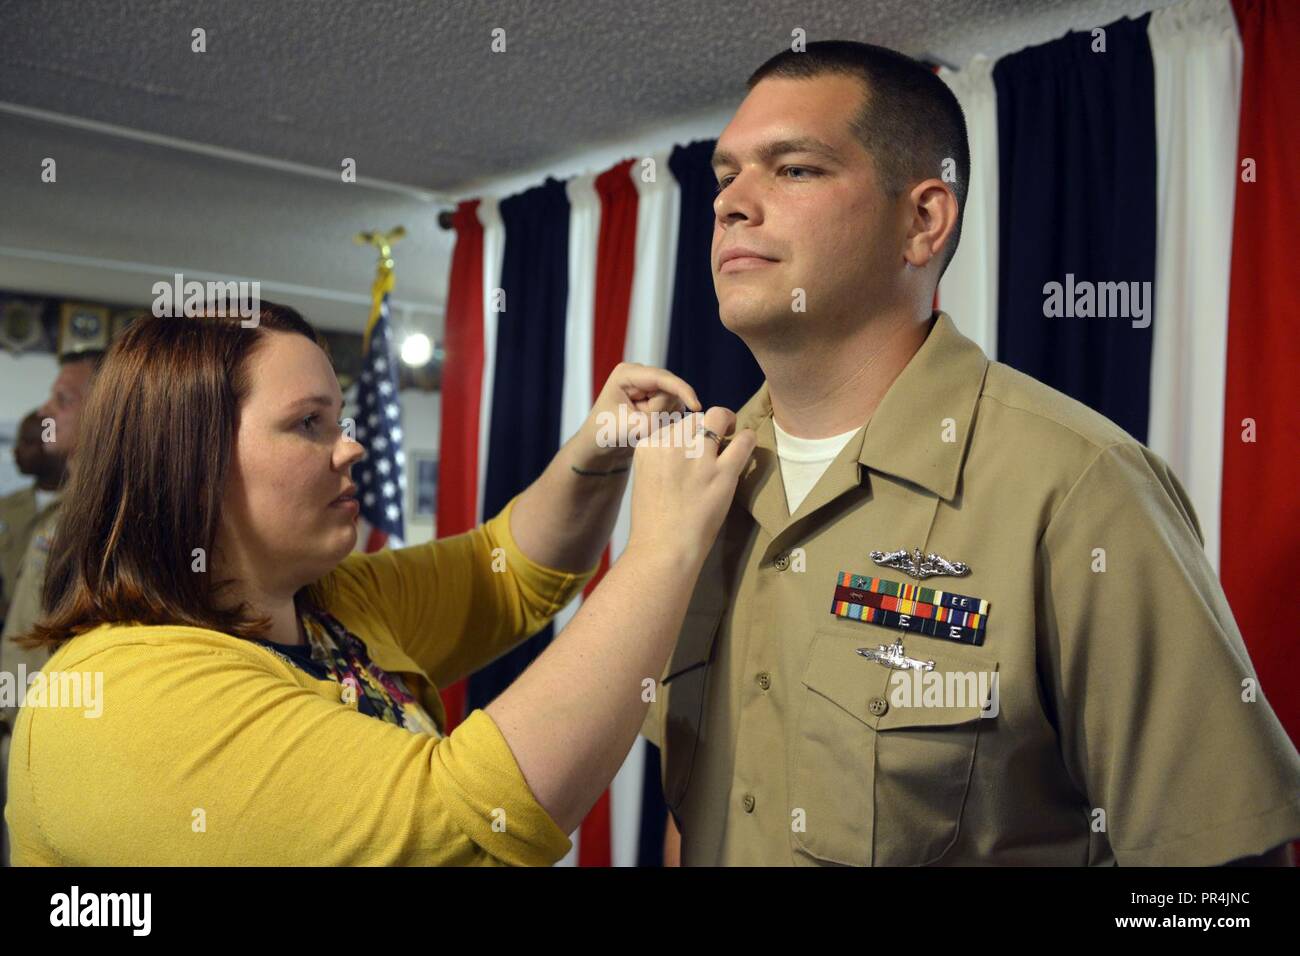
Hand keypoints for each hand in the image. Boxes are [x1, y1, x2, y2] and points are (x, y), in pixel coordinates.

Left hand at [574, 363, 701, 470]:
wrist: (599, 445)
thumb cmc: (605, 433)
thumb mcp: (628, 428)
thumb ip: (654, 421)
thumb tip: (680, 417)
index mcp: (627, 374)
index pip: (662, 378)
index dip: (682, 390)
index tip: (696, 406)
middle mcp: (640, 375)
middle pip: (670, 390)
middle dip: (661, 413)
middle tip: (640, 427)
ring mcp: (649, 386)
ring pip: (674, 401)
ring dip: (663, 419)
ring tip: (641, 428)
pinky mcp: (656, 397)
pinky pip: (674, 408)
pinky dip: (665, 422)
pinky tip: (650, 428)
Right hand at [626, 406, 755, 567]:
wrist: (664, 549)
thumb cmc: (653, 523)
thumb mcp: (646, 478)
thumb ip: (661, 459)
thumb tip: (686, 448)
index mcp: (649, 446)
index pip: (672, 425)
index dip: (685, 436)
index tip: (690, 450)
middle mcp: (672, 444)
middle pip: (694, 419)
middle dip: (704, 429)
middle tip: (712, 445)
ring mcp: (698, 456)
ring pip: (717, 417)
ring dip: (725, 426)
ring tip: (730, 438)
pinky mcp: (723, 472)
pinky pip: (743, 440)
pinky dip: (747, 437)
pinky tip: (747, 442)